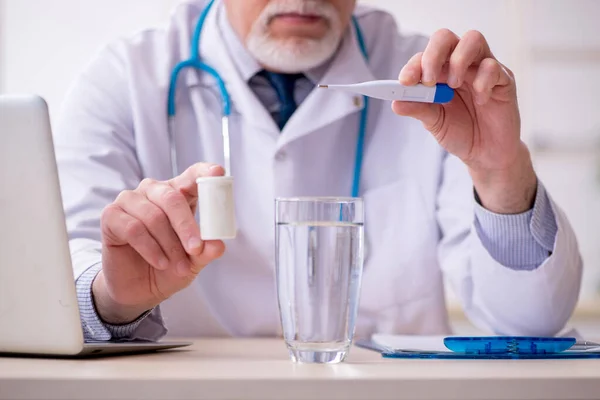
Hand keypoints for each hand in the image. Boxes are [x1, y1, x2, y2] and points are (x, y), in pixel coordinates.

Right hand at [93, 163, 225, 323]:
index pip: (192, 175)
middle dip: (186, 226)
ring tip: (178, 266)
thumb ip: (205, 251)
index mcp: (178, 194)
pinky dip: (150, 249)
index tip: (218, 172)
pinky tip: (160, 262)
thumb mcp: (194, 261)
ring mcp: (130, 200)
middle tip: (196, 249)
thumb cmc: (170, 266)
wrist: (140, 289)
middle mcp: (153, 191)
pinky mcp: (111, 216)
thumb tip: (218, 245)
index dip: (205, 172)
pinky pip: (133, 229)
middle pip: (172, 198)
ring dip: (169, 245)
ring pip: (153, 216)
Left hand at [393, 29, 536, 213]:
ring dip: (458, 60)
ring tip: (453, 86)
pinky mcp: (503, 79)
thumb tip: (395, 103)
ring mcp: (482, 69)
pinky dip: (482, 81)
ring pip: (472, 39)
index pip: (423, 56)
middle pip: (445, 38)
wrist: (486, 154)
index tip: (404, 82)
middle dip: (432, 55)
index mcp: (439, 73)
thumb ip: (418, 109)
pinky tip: (480, 100)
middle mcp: (459, 65)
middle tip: (428, 80)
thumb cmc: (459, 133)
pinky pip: (493, 66)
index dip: (413, 66)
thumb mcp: (434, 123)